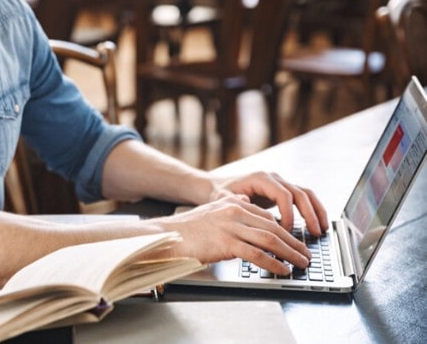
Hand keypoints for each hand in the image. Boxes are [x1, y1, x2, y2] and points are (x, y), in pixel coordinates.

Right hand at [156, 196, 312, 274]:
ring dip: (289, 253)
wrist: (167, 235)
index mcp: (232, 203)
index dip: (285, 230)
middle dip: (293, 242)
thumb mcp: (212, 211)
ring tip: (301, 263)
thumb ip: (230, 208)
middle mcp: (234, 211)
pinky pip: (257, 254)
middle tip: (305, 253)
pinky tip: (282, 269)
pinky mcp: (226, 242)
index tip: (295, 241)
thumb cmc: (187, 229)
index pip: (266, 217)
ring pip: (269, 240)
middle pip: (273, 228)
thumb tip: (247, 203)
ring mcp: (230, 227)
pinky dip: (273, 263)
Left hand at [209, 171, 328, 236]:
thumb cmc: (220, 193)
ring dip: (316, 211)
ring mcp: (280, 183)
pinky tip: (317, 226)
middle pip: (299, 192)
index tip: (288, 231)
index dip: (288, 213)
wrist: (217, 186)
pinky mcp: (283, 191)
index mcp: (260, 178)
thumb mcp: (223, 199)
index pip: (282, 194)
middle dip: (309, 213)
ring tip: (322, 230)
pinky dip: (313, 211)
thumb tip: (246, 210)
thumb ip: (234, 204)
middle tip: (314, 232)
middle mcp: (273, 178)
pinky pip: (303, 199)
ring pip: (306, 194)